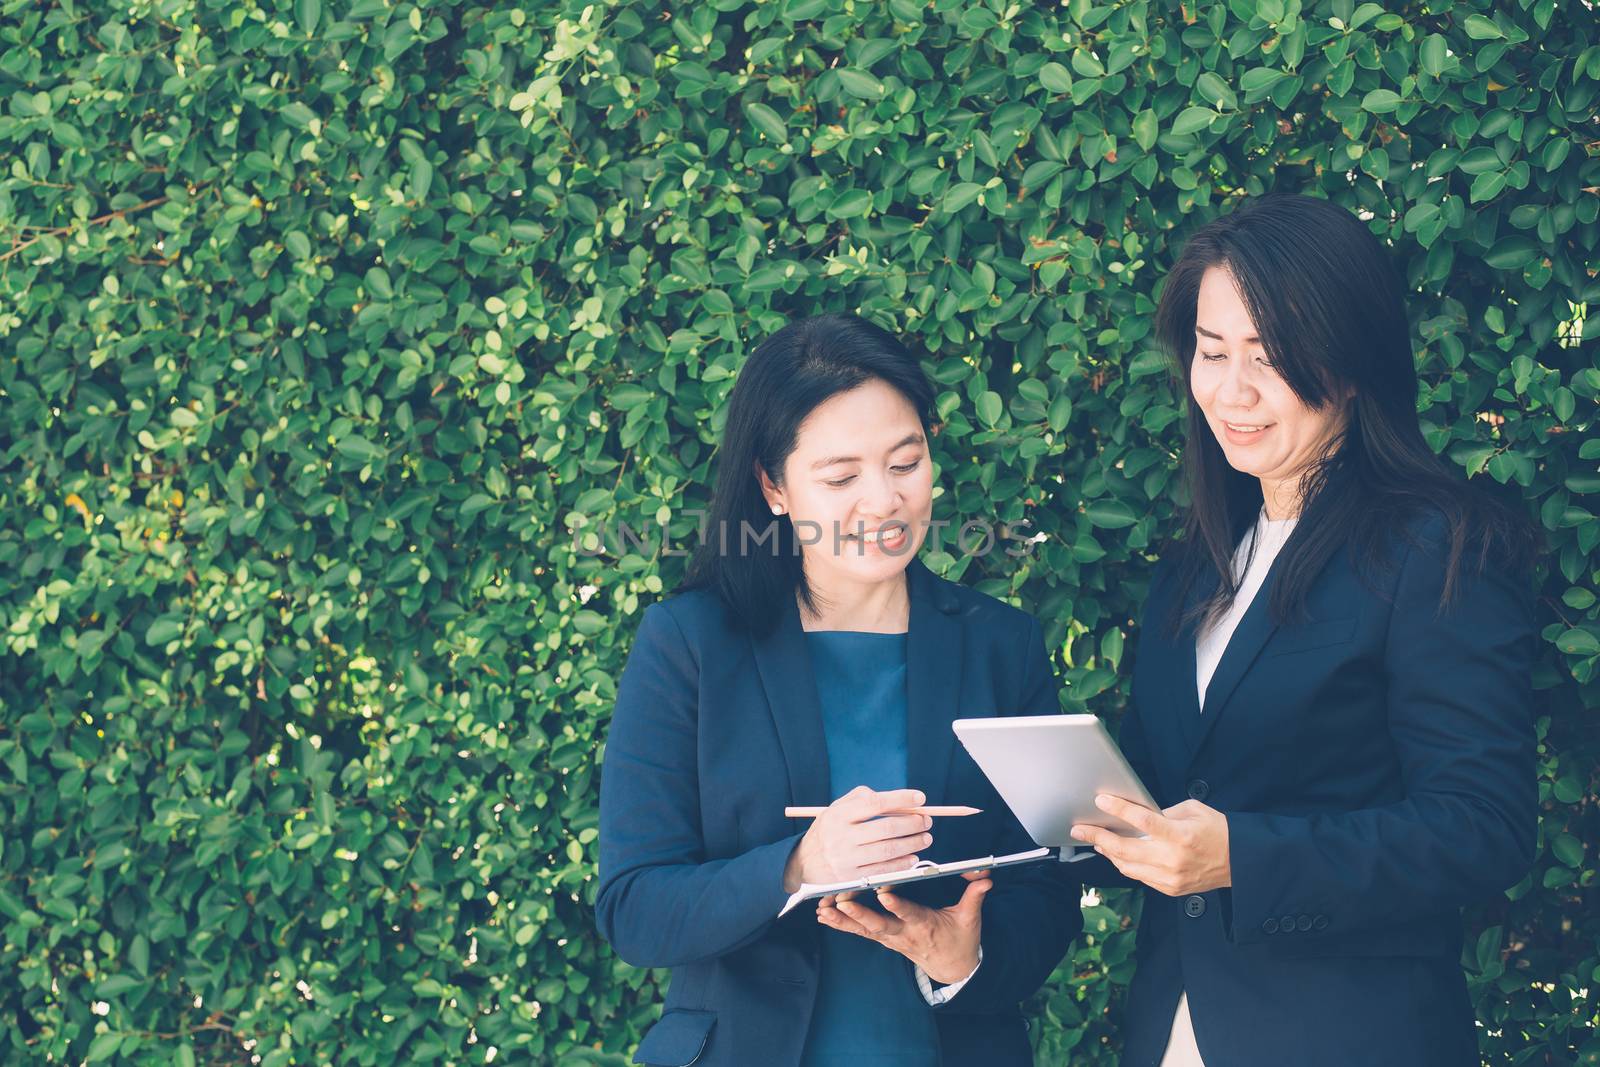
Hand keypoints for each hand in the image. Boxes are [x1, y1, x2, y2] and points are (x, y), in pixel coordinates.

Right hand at [782, 786, 932, 892]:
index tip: (921, 798)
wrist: (803, 862)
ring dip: (912, 844)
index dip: (900, 799)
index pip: (874, 803)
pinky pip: (883, 870)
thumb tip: (898, 799)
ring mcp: (846, 859)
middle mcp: (841, 836)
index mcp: (838, 815)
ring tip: (925, 837)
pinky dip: (902, 864)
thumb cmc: (828, 830)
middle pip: (885, 829)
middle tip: (926, 820)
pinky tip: (913, 857)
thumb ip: (862, 798)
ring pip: (887, 851)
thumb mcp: (836, 809)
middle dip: (912, 824)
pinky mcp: (850, 877)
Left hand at [817, 871, 990, 983]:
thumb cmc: (960, 939)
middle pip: (879, 925)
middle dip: (859, 914)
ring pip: (864, 930)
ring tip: (822, 910)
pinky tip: (824, 916)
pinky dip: (842, 924)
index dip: (897, 905)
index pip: (910, 914)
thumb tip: (985, 876)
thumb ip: (974, 896)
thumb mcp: (971, 919)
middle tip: (840, 902)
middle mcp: (904, 934)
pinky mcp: (884, 940)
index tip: (884, 893)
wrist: (952, 968)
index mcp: (925, 926)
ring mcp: (892, 940)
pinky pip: (860, 933)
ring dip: (842, 920)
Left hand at [1070, 794, 1231, 895]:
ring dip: (1107, 852)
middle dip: (1098, 836)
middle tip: (1080, 828)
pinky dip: (1124, 864)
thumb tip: (1136, 815)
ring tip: (1094, 839)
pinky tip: (1115, 854)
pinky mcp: (1169, 889)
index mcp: (1181, 835)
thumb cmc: (1218, 832)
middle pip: (1125, 849)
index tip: (1101, 800)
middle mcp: (1173, 859)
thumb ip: (1164, 812)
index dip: (1118, 809)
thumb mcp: (1193, 811)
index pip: (1142, 821)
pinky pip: (1139, 876)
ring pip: (1127, 866)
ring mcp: (1170, 878)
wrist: (1240, 863)